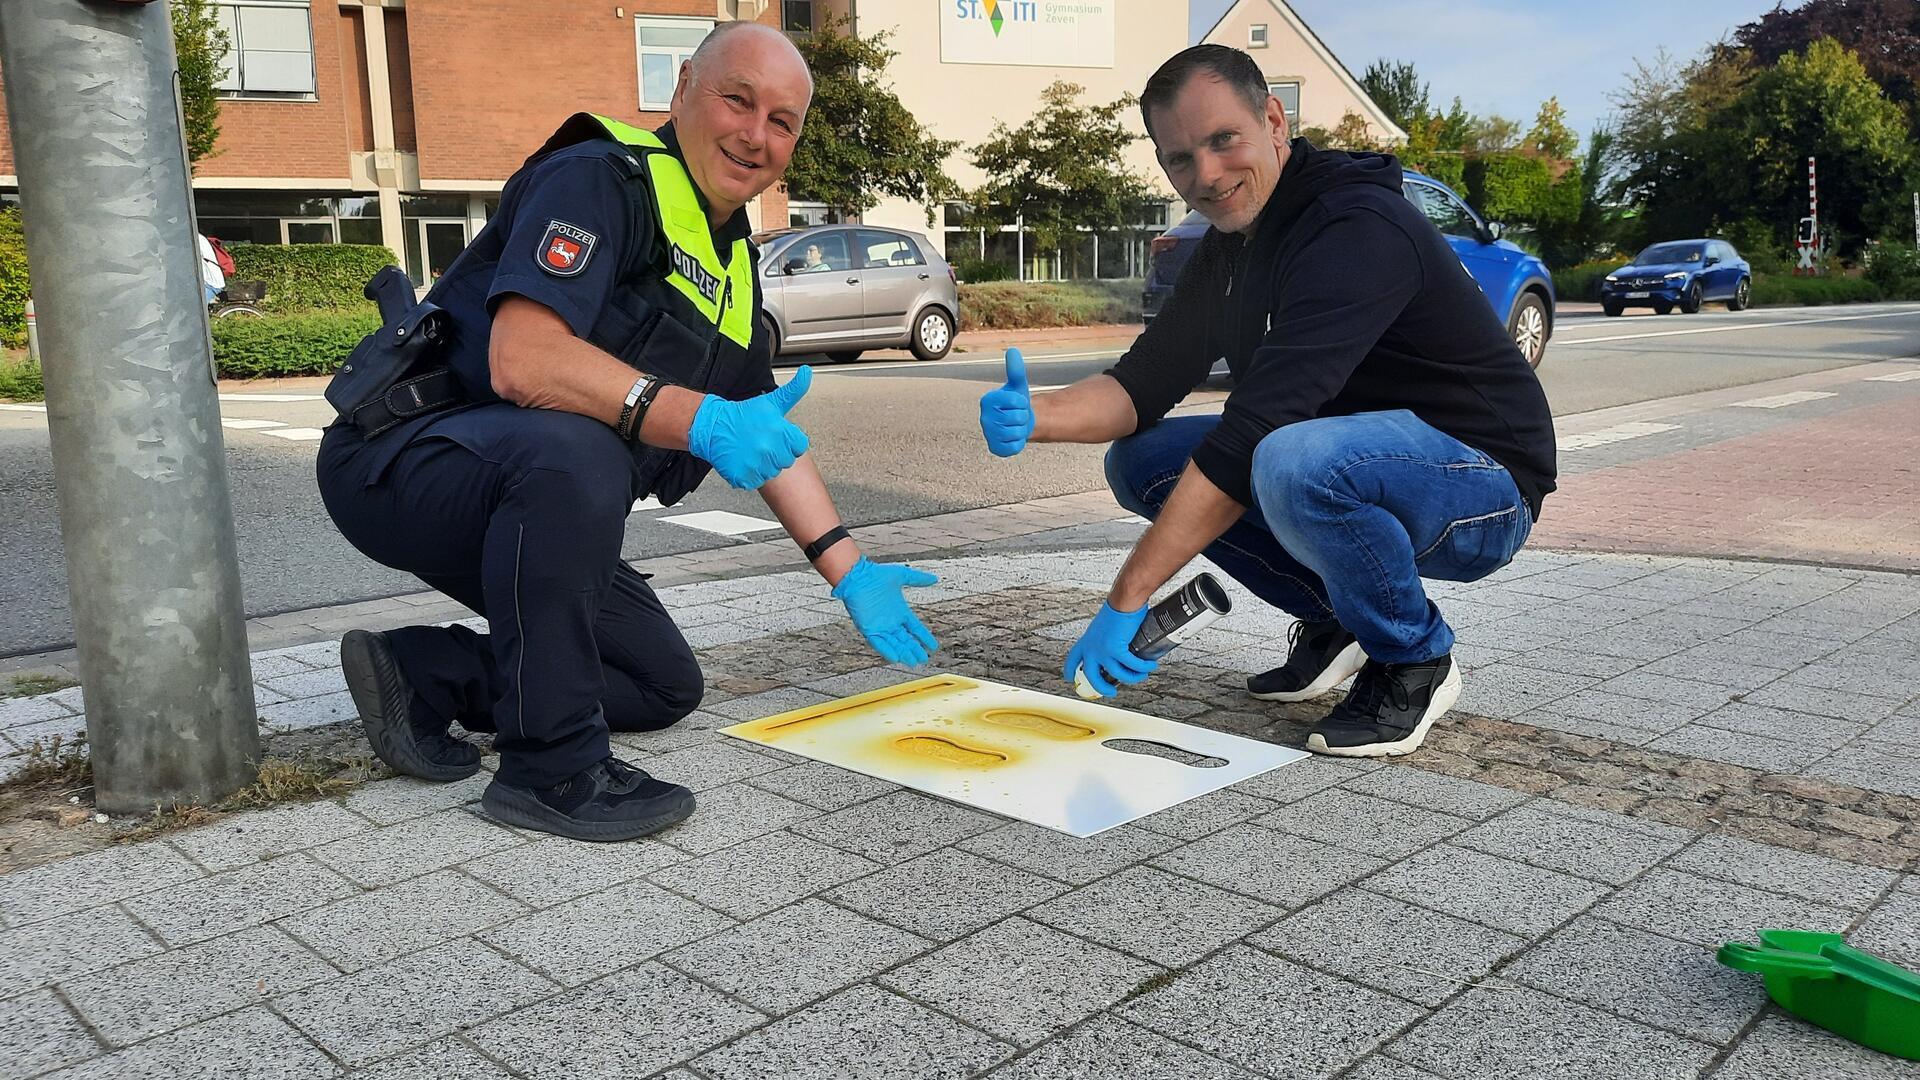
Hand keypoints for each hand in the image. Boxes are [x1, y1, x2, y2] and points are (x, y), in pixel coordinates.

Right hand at [689, 366, 811, 488]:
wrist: (714, 426)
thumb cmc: (743, 414)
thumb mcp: (772, 401)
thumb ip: (794, 390)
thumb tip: (807, 372)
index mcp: (780, 431)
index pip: (799, 446)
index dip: (788, 441)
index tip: (776, 435)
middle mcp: (769, 449)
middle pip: (786, 460)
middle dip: (776, 453)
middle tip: (760, 441)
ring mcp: (755, 464)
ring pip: (771, 472)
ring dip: (763, 465)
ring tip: (751, 450)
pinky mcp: (743, 476)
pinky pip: (755, 481)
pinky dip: (750, 474)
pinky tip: (743, 460)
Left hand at [832, 556, 939, 664]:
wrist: (856, 575)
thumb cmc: (875, 574)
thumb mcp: (901, 576)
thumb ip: (918, 579)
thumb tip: (934, 578)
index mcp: (899, 610)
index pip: (914, 628)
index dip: (923, 637)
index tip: (932, 646)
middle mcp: (890, 620)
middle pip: (906, 639)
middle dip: (915, 649)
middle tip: (923, 658)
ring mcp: (879, 625)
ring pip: (894, 643)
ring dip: (904, 653)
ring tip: (913, 662)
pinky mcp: (868, 628)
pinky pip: (878, 643)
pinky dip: (887, 650)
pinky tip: (896, 658)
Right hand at [979, 348, 1033, 456]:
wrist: (1018, 422)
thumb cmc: (1016, 403)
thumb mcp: (1017, 385)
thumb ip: (1015, 370)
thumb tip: (1013, 351)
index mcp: (988, 401)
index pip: (1016, 401)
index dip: (1022, 403)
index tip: (1017, 403)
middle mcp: (984, 417)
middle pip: (1017, 418)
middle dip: (1023, 417)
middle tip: (1017, 416)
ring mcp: (989, 434)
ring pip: (1016, 433)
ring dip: (1022, 429)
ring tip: (1016, 425)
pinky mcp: (995, 448)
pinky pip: (1014, 446)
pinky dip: (1019, 442)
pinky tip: (1013, 437)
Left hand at [1063, 602, 1155, 697]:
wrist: (1124, 600)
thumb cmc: (1118, 608)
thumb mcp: (1105, 627)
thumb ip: (1106, 640)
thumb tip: (1118, 652)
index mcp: (1087, 640)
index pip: (1072, 659)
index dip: (1070, 670)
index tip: (1069, 678)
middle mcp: (1092, 647)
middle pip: (1092, 676)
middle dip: (1102, 687)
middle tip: (1111, 691)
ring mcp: (1103, 650)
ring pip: (1117, 674)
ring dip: (1132, 677)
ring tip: (1142, 675)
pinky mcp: (1116, 649)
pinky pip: (1132, 665)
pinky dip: (1143, 667)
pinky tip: (1149, 666)